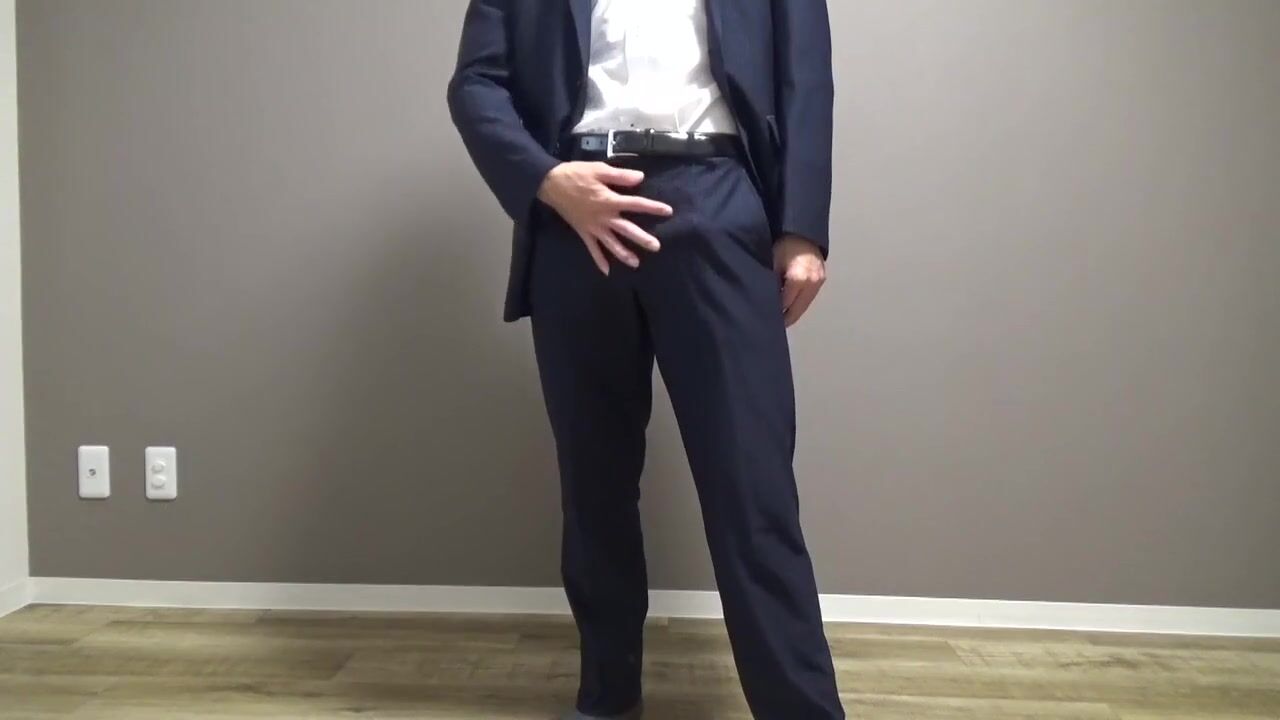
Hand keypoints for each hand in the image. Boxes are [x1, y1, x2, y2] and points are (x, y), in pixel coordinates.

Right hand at [537, 162, 672, 274]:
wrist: (551, 184)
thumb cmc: (576, 174)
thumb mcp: (598, 169)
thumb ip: (620, 176)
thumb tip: (641, 178)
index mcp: (610, 200)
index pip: (636, 204)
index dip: (652, 207)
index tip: (668, 211)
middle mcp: (604, 217)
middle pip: (626, 229)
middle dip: (641, 238)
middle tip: (656, 247)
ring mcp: (593, 227)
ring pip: (611, 243)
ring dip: (623, 254)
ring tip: (635, 263)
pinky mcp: (583, 232)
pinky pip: (592, 249)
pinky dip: (599, 260)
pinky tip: (607, 271)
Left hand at [774, 234, 826, 326]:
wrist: (801, 230)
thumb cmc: (783, 244)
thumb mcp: (771, 263)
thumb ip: (770, 284)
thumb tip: (764, 301)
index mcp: (798, 279)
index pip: (784, 306)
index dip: (774, 314)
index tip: (765, 318)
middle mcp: (811, 283)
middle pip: (796, 311)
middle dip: (784, 318)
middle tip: (772, 323)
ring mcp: (819, 282)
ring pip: (804, 306)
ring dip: (792, 310)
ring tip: (780, 314)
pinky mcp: (822, 280)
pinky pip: (809, 298)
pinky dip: (799, 302)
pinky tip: (789, 302)